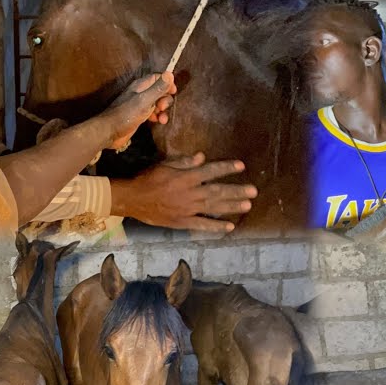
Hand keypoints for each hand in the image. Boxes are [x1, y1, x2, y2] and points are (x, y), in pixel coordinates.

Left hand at [98, 72, 175, 150]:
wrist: (110, 131)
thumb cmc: (126, 114)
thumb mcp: (144, 101)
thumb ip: (157, 88)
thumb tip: (170, 74)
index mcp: (141, 86)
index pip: (158, 77)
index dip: (167, 83)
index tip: (173, 92)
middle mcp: (141, 93)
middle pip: (160, 91)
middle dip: (166, 99)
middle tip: (162, 108)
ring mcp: (140, 104)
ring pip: (157, 103)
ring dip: (163, 110)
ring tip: (162, 119)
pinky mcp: (139, 115)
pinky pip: (153, 112)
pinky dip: (157, 116)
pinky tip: (157, 122)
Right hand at [111, 153, 257, 231]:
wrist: (132, 199)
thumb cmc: (147, 179)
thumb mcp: (164, 164)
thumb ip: (184, 162)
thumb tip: (202, 157)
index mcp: (186, 177)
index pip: (210, 171)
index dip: (226, 168)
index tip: (241, 165)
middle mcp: (190, 193)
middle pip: (217, 191)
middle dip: (236, 191)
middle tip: (253, 191)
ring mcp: (187, 209)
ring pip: (213, 207)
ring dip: (231, 206)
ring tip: (247, 205)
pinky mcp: (182, 222)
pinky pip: (202, 224)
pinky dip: (216, 226)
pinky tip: (229, 227)